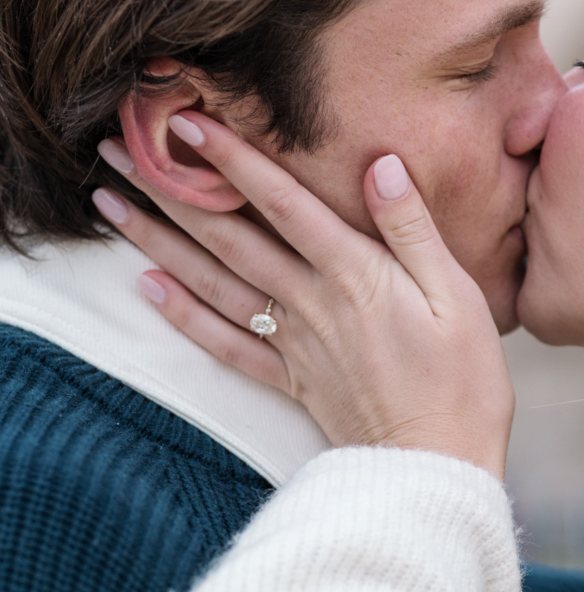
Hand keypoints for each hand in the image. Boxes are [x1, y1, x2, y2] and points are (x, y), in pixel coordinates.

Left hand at [92, 115, 513, 478]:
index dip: (234, 160)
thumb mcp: (459, 295)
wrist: (438, 470)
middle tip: (116, 150)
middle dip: (171, 189)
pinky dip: (182, 315)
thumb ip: (412, 229)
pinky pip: (224, 344)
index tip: (187, 121)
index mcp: (354, 274)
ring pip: (212, 282)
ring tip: (110, 205)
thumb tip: (381, 164)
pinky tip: (147, 287)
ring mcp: (294, 343)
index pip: (281, 203)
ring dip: (157, 241)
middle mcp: (311, 303)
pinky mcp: (290, 380)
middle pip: (228, 236)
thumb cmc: (464, 381)